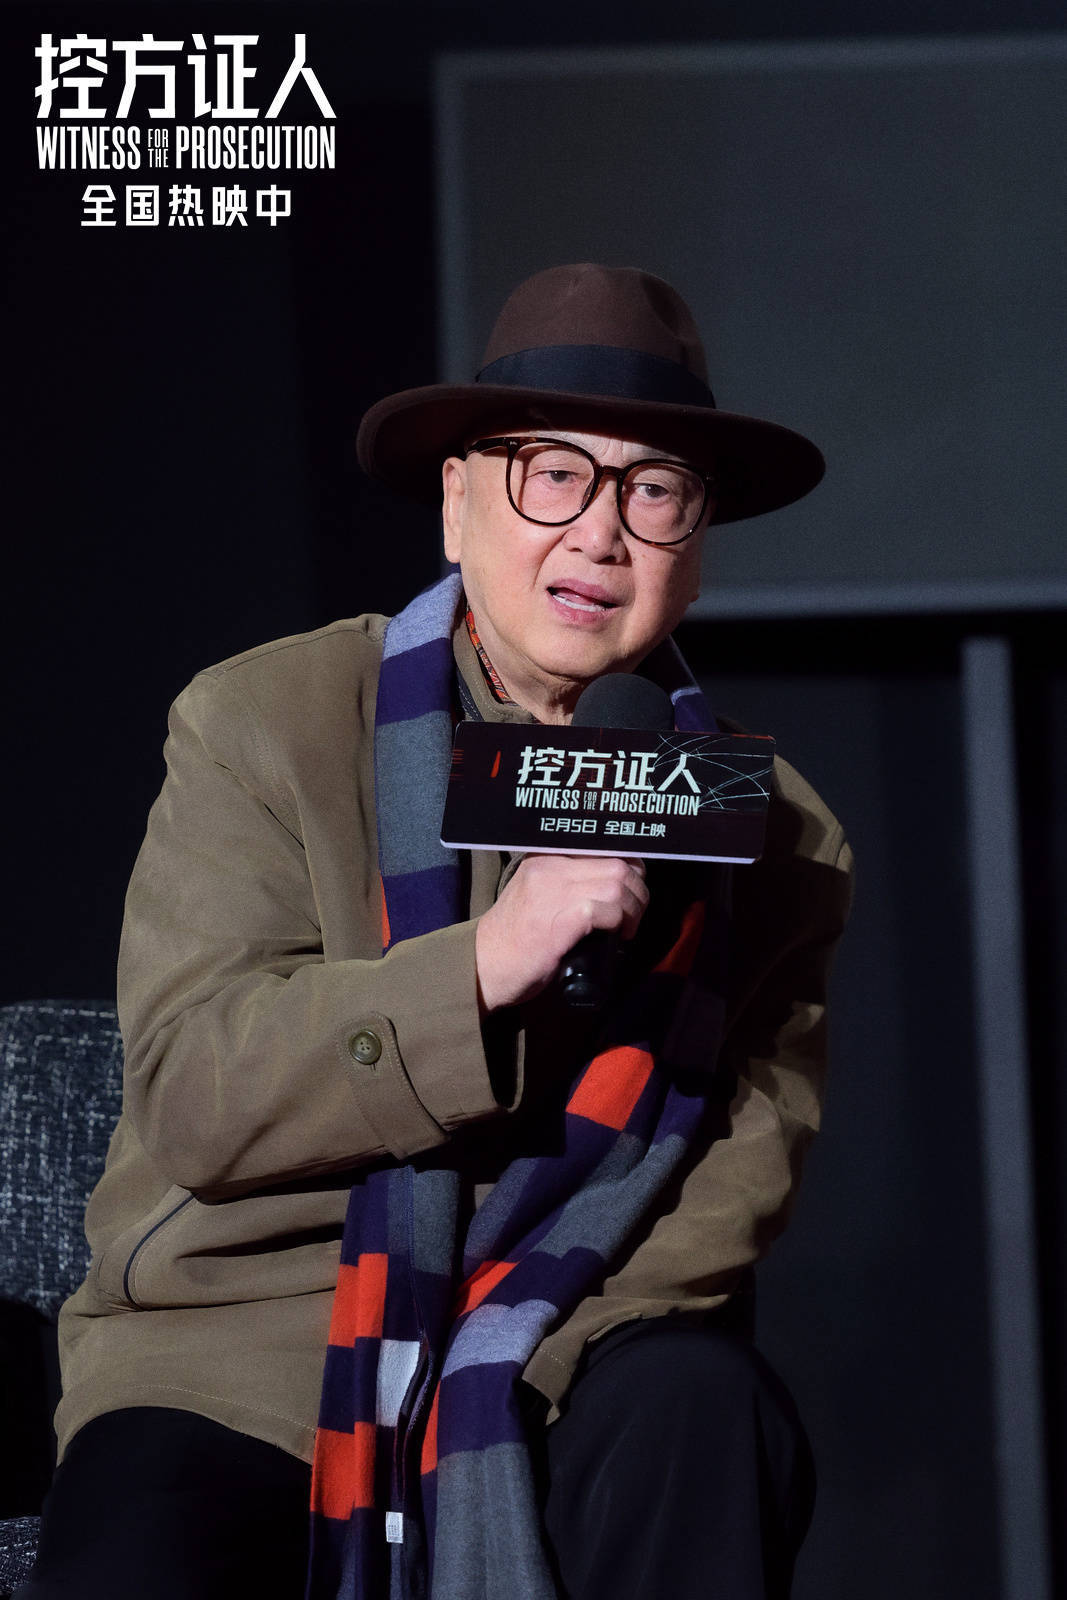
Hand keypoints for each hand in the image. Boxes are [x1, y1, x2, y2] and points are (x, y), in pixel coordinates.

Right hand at [475, 854, 648, 1011]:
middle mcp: (550, 867)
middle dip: (637, 890)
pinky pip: (606, 909)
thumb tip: (616, 883)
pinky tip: (617, 937)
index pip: (604, 846)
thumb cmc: (514, 936)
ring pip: (617, 884)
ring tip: (627, 927)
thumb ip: (567, 880)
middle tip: (634, 914)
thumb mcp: (537, 893)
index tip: (633, 888)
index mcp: (546, 856)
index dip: (630, 866)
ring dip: (633, 909)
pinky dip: (619, 922)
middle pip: (618, 863)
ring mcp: (554, 891)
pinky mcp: (560, 920)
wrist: (484, 965)